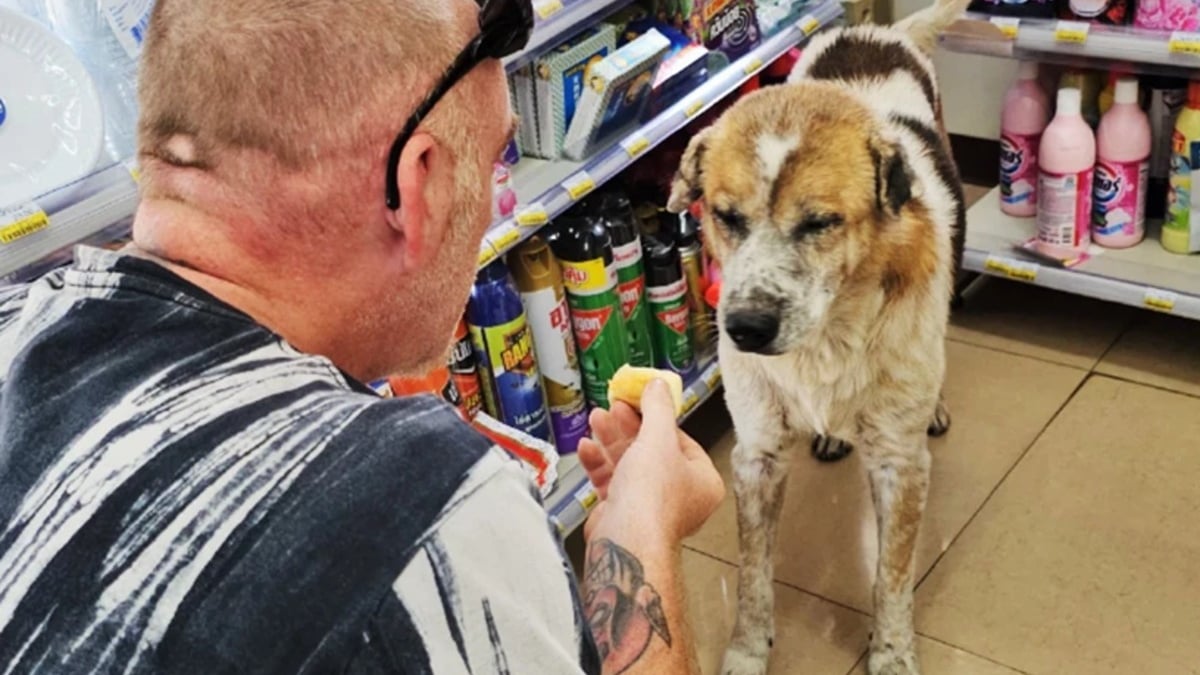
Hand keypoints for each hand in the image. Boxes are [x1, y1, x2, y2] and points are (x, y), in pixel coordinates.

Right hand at [578, 379, 724, 543]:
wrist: (626, 540)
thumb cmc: (652, 497)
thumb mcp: (659, 438)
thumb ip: (658, 408)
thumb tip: (658, 386)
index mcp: (702, 481)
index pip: (681, 440)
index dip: (658, 418)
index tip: (640, 401)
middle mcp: (679, 496)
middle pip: (652, 451)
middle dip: (628, 426)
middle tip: (615, 406)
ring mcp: (650, 506)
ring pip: (630, 465)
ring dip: (610, 441)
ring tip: (597, 419)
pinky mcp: (624, 514)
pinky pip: (612, 482)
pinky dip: (599, 464)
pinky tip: (587, 448)